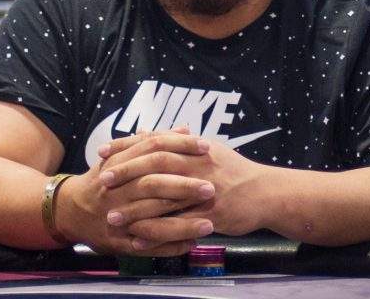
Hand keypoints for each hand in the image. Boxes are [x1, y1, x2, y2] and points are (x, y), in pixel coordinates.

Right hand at [56, 130, 214, 255]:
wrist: (69, 210)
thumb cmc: (105, 180)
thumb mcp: (123, 157)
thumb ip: (154, 143)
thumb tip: (185, 129)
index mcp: (120, 164)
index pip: (152, 149)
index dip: (180, 147)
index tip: (205, 147)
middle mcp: (117, 190)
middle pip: (152, 186)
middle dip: (183, 188)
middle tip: (211, 189)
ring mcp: (118, 218)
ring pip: (152, 222)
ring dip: (182, 225)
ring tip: (210, 225)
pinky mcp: (119, 242)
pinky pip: (148, 247)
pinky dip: (169, 247)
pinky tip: (191, 244)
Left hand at [101, 133, 265, 237]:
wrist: (267, 193)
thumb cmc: (234, 171)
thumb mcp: (207, 150)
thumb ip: (174, 142)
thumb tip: (145, 130)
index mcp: (195, 148)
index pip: (155, 141)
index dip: (127, 145)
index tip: (102, 151)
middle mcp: (198, 165)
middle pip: (157, 163)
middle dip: (127, 171)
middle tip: (103, 181)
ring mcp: (205, 190)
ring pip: (164, 197)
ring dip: (135, 208)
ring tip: (112, 217)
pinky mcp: (211, 214)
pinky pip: (179, 225)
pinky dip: (156, 233)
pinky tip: (137, 239)